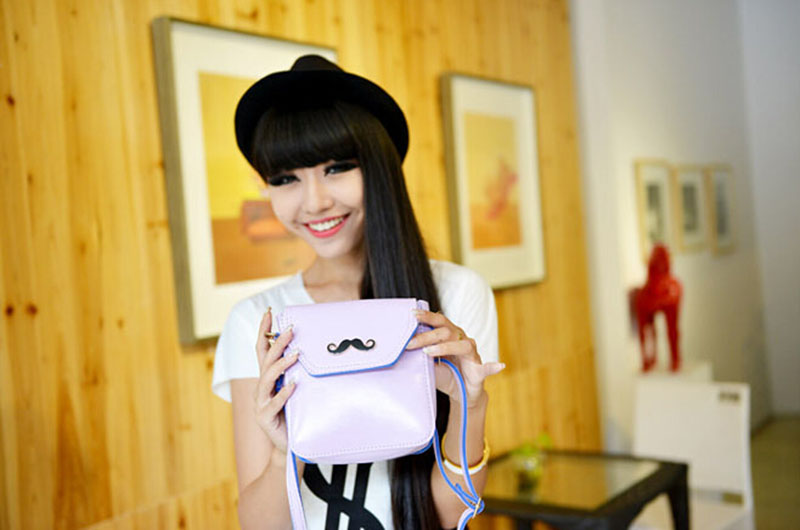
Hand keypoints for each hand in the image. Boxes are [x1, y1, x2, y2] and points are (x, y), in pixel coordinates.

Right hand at [254, 308, 298, 453]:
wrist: (291, 447)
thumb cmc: (296, 415)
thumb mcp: (299, 390)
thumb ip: (300, 372)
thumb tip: (316, 349)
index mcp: (267, 379)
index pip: (262, 350)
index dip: (264, 331)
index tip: (269, 312)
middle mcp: (261, 388)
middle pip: (265, 360)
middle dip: (277, 342)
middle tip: (291, 329)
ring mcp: (260, 404)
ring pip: (267, 379)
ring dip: (281, 364)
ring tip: (296, 354)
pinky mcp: (265, 418)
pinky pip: (273, 403)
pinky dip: (284, 392)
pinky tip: (294, 384)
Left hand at [407, 310, 504, 407]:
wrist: (463, 393)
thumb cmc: (446, 374)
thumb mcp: (430, 365)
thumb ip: (421, 356)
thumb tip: (404, 350)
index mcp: (450, 335)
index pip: (439, 321)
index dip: (427, 316)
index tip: (412, 314)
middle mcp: (462, 340)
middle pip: (446, 331)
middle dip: (427, 336)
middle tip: (410, 343)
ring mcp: (472, 354)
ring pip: (461, 345)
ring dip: (444, 348)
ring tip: (428, 352)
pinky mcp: (480, 370)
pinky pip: (487, 368)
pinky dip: (493, 367)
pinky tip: (499, 365)